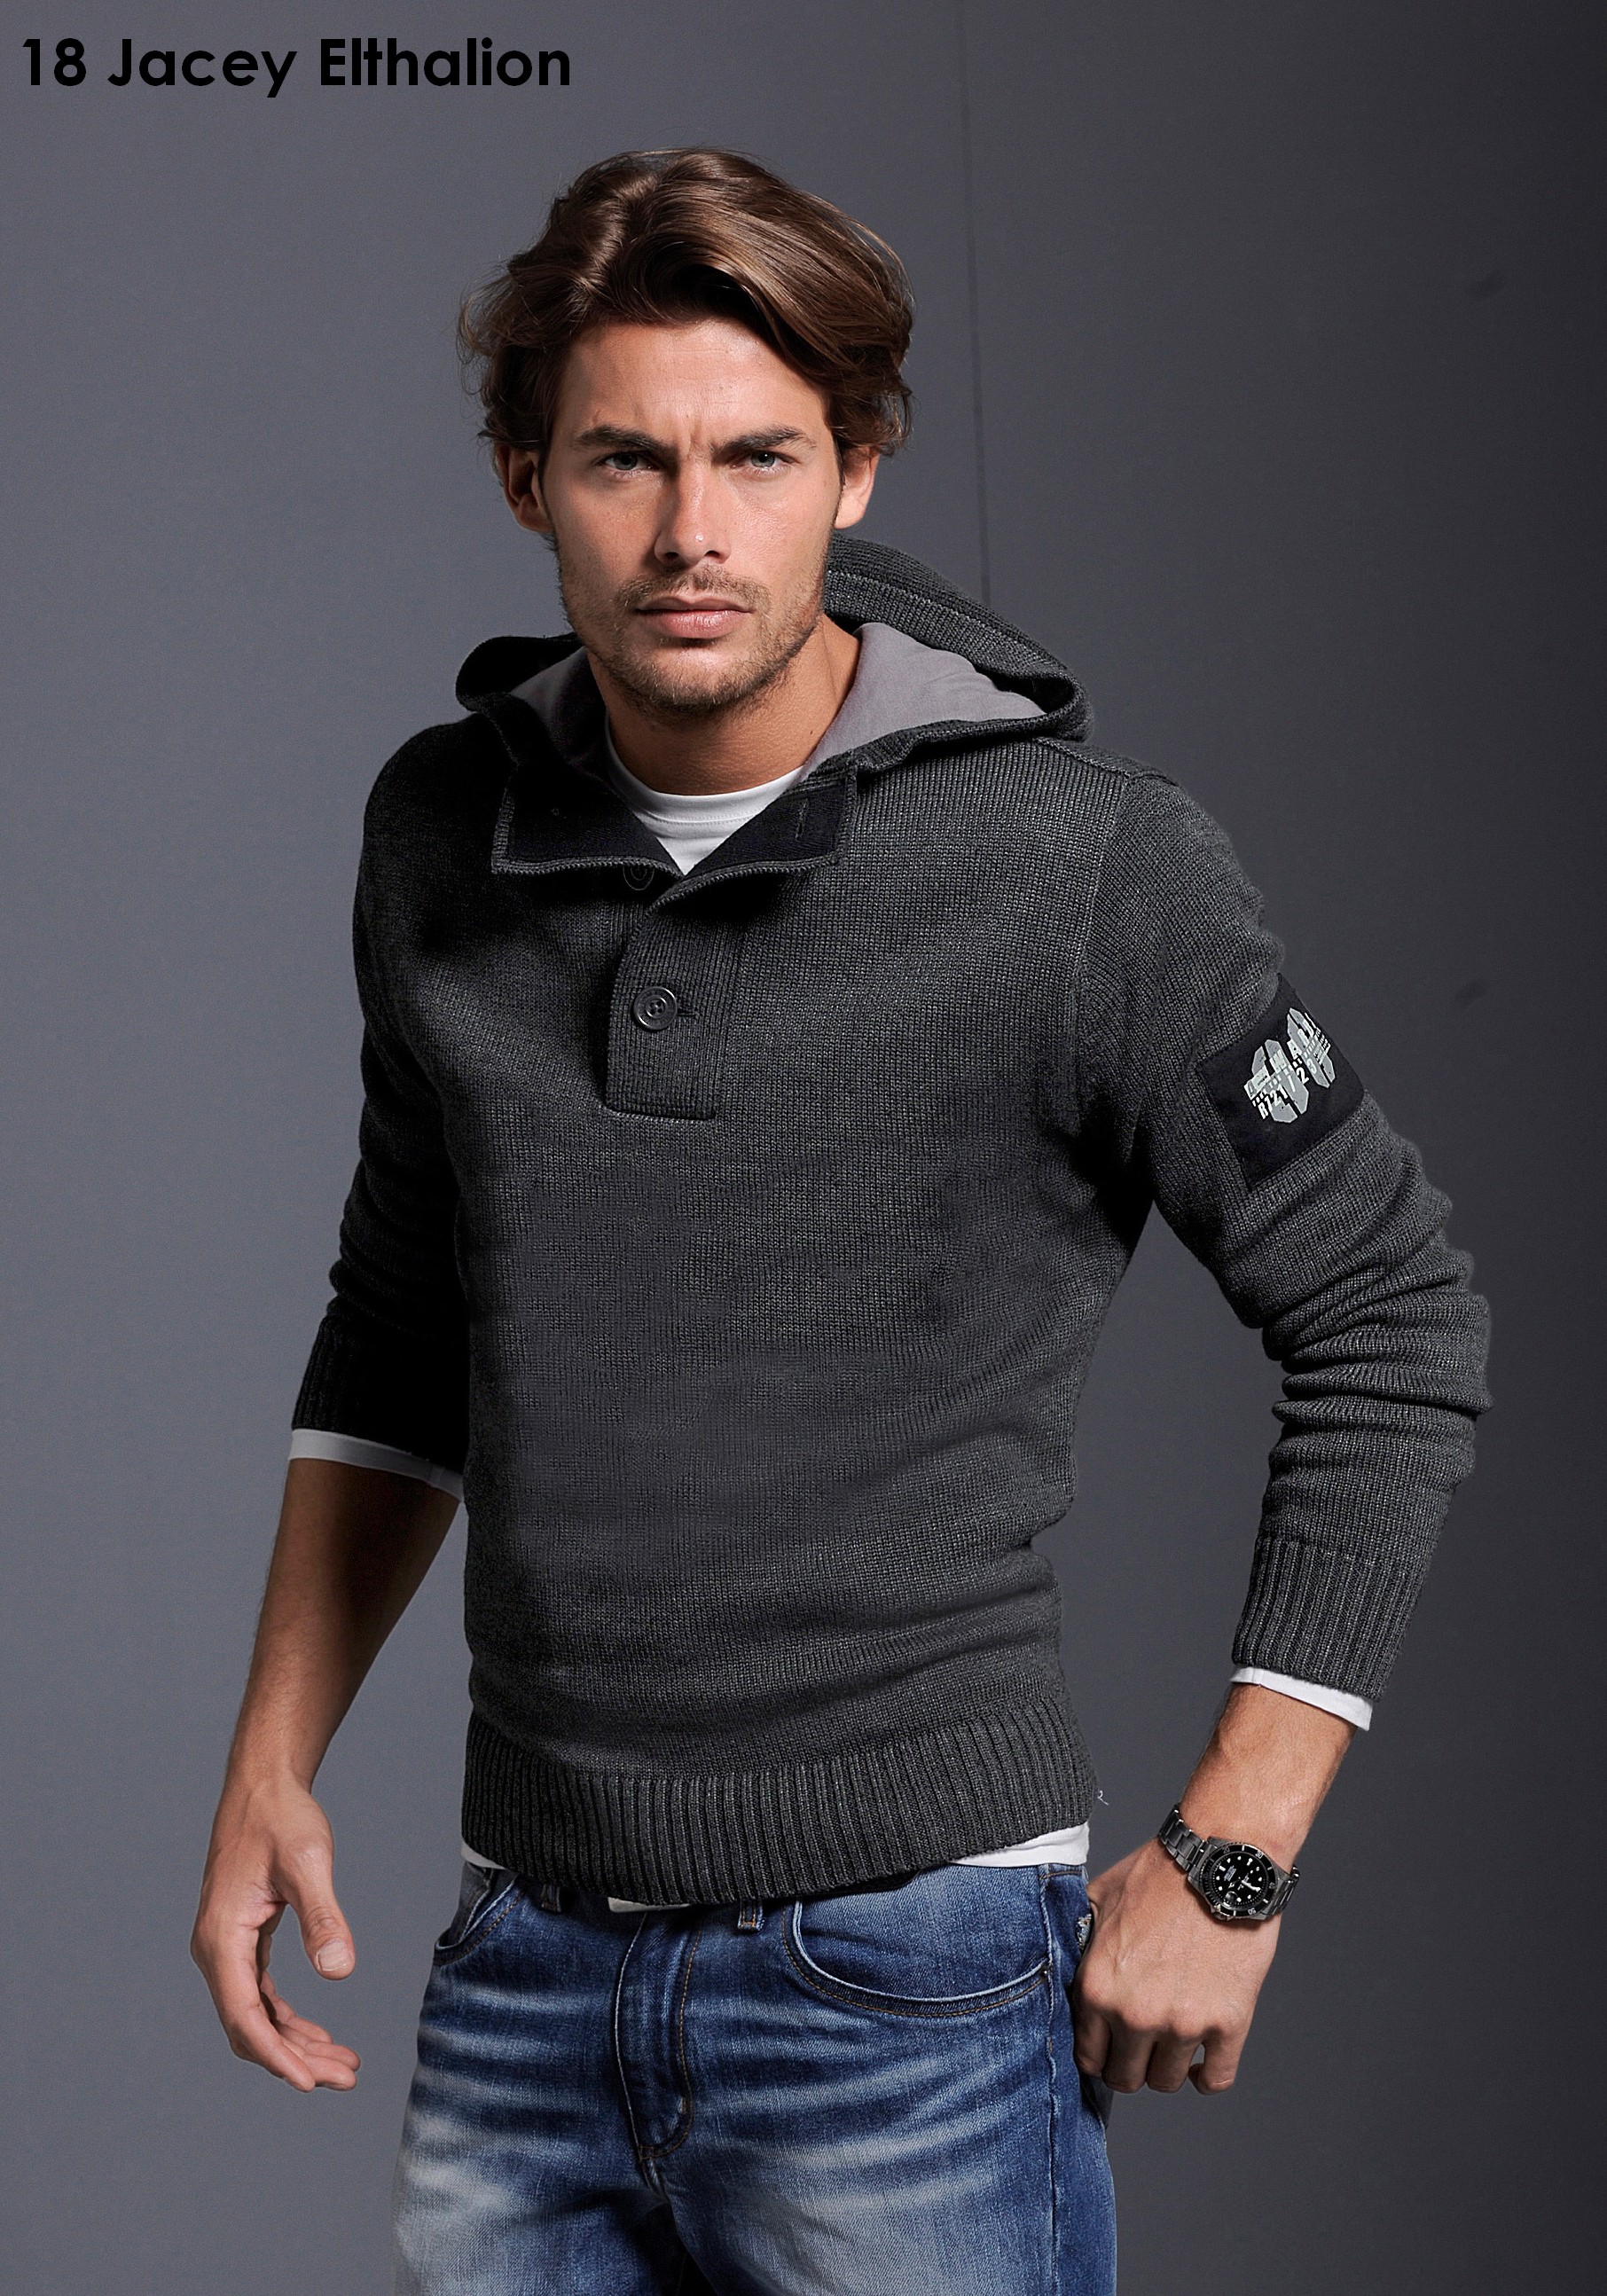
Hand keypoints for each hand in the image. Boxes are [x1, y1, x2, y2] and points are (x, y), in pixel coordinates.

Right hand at [190, 1777, 360, 2092]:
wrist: (264, 1785)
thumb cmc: (281, 1818)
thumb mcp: (308, 1863)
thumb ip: (323, 1916)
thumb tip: (340, 1970)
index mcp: (221, 1938)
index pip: (244, 2017)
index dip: (277, 2055)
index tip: (311, 2084)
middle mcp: (215, 1950)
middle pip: (249, 2027)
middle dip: (294, 2059)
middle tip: (346, 2077)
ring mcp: (227, 1948)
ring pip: (256, 2016)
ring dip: (295, 2044)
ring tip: (342, 2064)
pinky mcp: (242, 1941)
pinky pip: (260, 1996)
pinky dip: (288, 2019)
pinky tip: (319, 2035)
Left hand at [1071, 1837, 1280, 2094]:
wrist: (1219, 1862)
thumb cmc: (1159, 1875)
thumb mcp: (1098, 1900)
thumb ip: (1078, 1942)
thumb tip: (1065, 1962)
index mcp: (1097, 1987)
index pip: (1087, 2057)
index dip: (1098, 2053)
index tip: (1110, 2046)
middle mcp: (1135, 2014)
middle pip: (1125, 2078)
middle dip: (1129, 2065)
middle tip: (1140, 2047)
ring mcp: (1183, 2023)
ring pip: (1166, 2082)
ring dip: (1167, 2067)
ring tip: (1171, 2043)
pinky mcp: (1228, 2024)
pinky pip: (1215, 2080)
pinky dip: (1206, 2077)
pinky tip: (1201, 2062)